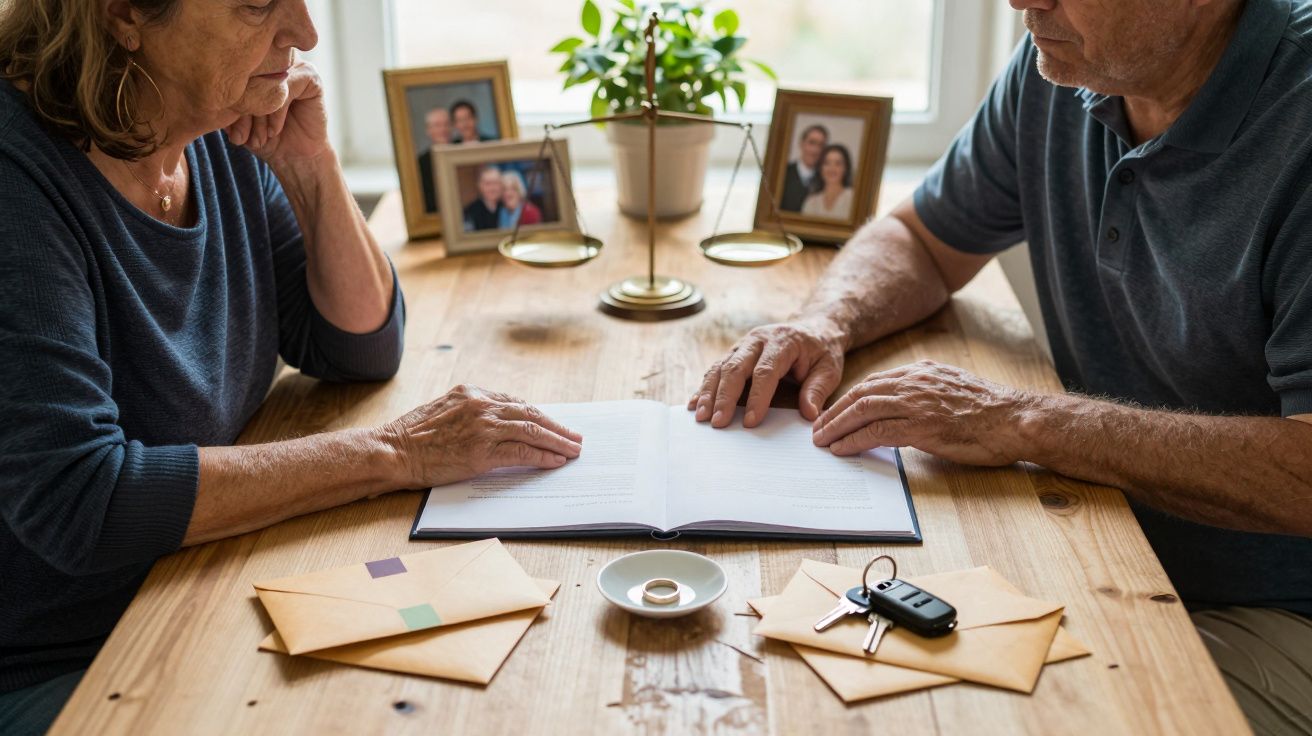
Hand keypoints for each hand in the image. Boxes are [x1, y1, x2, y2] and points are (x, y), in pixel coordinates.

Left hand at [225, 60, 329, 166]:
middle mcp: (272, 58)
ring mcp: (293, 64)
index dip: (226, 96)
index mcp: (251, 63)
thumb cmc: (262, 136)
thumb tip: (204, 88)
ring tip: (256, 137)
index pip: (230, 66)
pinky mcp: (311, 76)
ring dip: (258, 111)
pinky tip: (273, 131)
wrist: (293, 157)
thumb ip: (222, 98)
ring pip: (266, 78)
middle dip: (241, 105)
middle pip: (247, 70)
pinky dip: (277, 111)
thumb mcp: (234, 118)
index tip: (227, 129)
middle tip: (239, 135)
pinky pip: (287, 86)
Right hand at [384, 385, 582, 487]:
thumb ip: (470, 412)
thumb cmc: (412, 436)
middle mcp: (481, 405)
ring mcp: (483, 427)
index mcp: (472, 393)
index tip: (552, 423)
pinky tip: (555, 461)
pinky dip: (542, 457)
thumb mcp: (443, 411)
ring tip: (573, 450)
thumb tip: (494, 423)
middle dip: (556, 426)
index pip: (515, 402)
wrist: (393, 450)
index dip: (538, 415)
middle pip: (530, 414)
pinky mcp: (482, 451)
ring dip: (557, 441)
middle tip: (575, 436)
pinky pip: (522, 453)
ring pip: (532, 431)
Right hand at [687, 319, 846, 427]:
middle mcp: (758, 340)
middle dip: (725, 397)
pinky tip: (694, 404)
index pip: (765, 371)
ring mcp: (743, 345)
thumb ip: (817, 390)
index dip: (757, 397)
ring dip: (709, 393)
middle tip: (718, 423)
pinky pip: (715, 369)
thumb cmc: (820, 352)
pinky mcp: (734, 353)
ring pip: (720, 367)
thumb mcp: (829, 369)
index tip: (751, 421)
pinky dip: (704, 387)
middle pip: (735, 368)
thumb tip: (809, 414)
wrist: (813, 329)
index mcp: (783, 341)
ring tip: (701, 417)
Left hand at [811, 360, 1029, 465]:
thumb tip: (906, 414)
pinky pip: (878, 431)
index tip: (834, 413)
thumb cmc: (993, 412)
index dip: (850, 399)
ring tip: (821, 441)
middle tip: (816, 428)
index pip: (874, 382)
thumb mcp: (954, 391)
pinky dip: (854, 440)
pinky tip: (841, 449)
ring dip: (837, 426)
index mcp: (923, 371)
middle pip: (862, 393)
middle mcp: (916, 382)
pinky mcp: (923, 425)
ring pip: (864, 409)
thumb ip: (928, 396)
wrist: (1018, 419)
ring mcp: (918, 402)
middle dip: (834, 412)